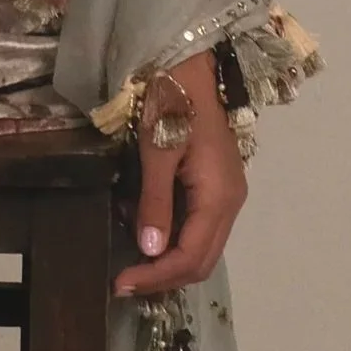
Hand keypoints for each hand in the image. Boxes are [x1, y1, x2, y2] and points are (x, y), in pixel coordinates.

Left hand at [112, 49, 247, 298]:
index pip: (191, 257)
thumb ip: (155, 202)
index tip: (120, 283)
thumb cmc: (171, 103)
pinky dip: (171, 238)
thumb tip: (149, 251)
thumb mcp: (157, 151)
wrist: (190, 67)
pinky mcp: (215, 187)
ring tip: (130, 261)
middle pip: (201, 261)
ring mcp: (226, 196)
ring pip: (201, 248)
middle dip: (163, 278)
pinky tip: (142, 228)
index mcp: (219, 197)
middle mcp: (230, 203)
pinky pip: (196, 227)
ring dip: (167, 262)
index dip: (157, 276)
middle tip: (123, 283)